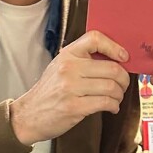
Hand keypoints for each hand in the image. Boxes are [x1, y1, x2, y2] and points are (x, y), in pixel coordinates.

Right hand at [10, 30, 129, 145]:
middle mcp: (69, 68)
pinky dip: (114, 106)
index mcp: (67, 54)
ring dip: (120, 94)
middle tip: (123, 84)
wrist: (29, 114)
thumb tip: (114, 60)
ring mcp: (71, 87)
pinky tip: (111, 107)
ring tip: (116, 98)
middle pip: (111, 67)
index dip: (114, 46)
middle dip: (124, 79)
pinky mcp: (74, 107)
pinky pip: (105, 103)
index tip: (123, 57)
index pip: (95, 39)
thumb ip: (81, 60)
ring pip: (111, 86)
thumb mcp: (60, 66)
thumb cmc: (49, 90)